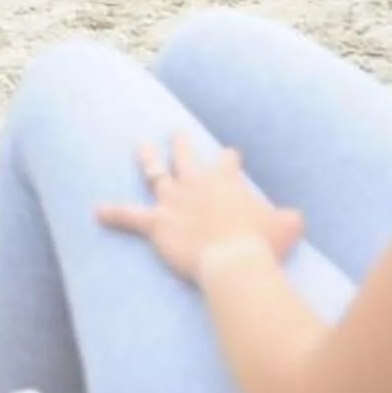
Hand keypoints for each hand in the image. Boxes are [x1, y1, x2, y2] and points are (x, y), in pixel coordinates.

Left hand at [94, 134, 300, 283]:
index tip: (231, 156)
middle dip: (180, 144)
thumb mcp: (285, 227)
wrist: (233, 259)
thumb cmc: (261, 243)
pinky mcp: (156, 223)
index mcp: (225, 179)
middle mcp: (195, 182)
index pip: (226, 161)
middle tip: (176, 134)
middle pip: (185, 155)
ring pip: (155, 173)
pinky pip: (129, 216)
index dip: (228, 159)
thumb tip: (295, 218)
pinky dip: (112, 214)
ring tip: (140, 146)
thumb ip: (288, 219)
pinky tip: (96, 211)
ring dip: (146, 159)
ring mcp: (173, 200)